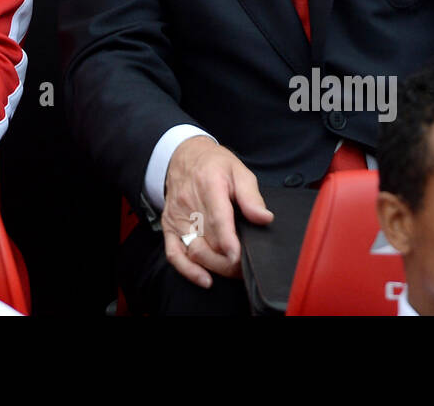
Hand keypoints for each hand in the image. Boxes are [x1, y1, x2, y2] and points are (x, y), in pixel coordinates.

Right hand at [161, 136, 272, 288]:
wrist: (183, 156)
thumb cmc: (214, 164)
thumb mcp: (238, 170)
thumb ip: (251, 196)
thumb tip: (264, 218)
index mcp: (209, 185)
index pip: (217, 218)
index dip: (228, 241)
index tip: (238, 256)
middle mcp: (189, 202)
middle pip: (207, 240)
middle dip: (228, 260)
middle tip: (246, 267)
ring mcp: (177, 216)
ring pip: (193, 250)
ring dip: (214, 267)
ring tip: (232, 271)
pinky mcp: (169, 226)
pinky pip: (174, 253)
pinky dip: (188, 270)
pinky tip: (204, 278)